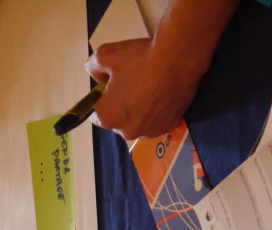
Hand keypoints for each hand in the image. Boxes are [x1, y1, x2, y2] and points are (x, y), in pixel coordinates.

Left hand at [85, 39, 204, 139]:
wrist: (177, 60)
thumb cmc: (139, 59)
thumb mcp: (106, 54)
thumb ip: (93, 67)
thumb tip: (99, 77)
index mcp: (108, 118)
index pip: (96, 115)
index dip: (102, 100)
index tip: (111, 88)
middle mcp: (127, 131)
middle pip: (119, 120)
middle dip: (121, 106)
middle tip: (132, 84)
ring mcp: (149, 132)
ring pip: (138, 122)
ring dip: (140, 111)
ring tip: (149, 88)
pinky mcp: (169, 127)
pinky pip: (157, 121)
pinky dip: (157, 111)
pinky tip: (162, 94)